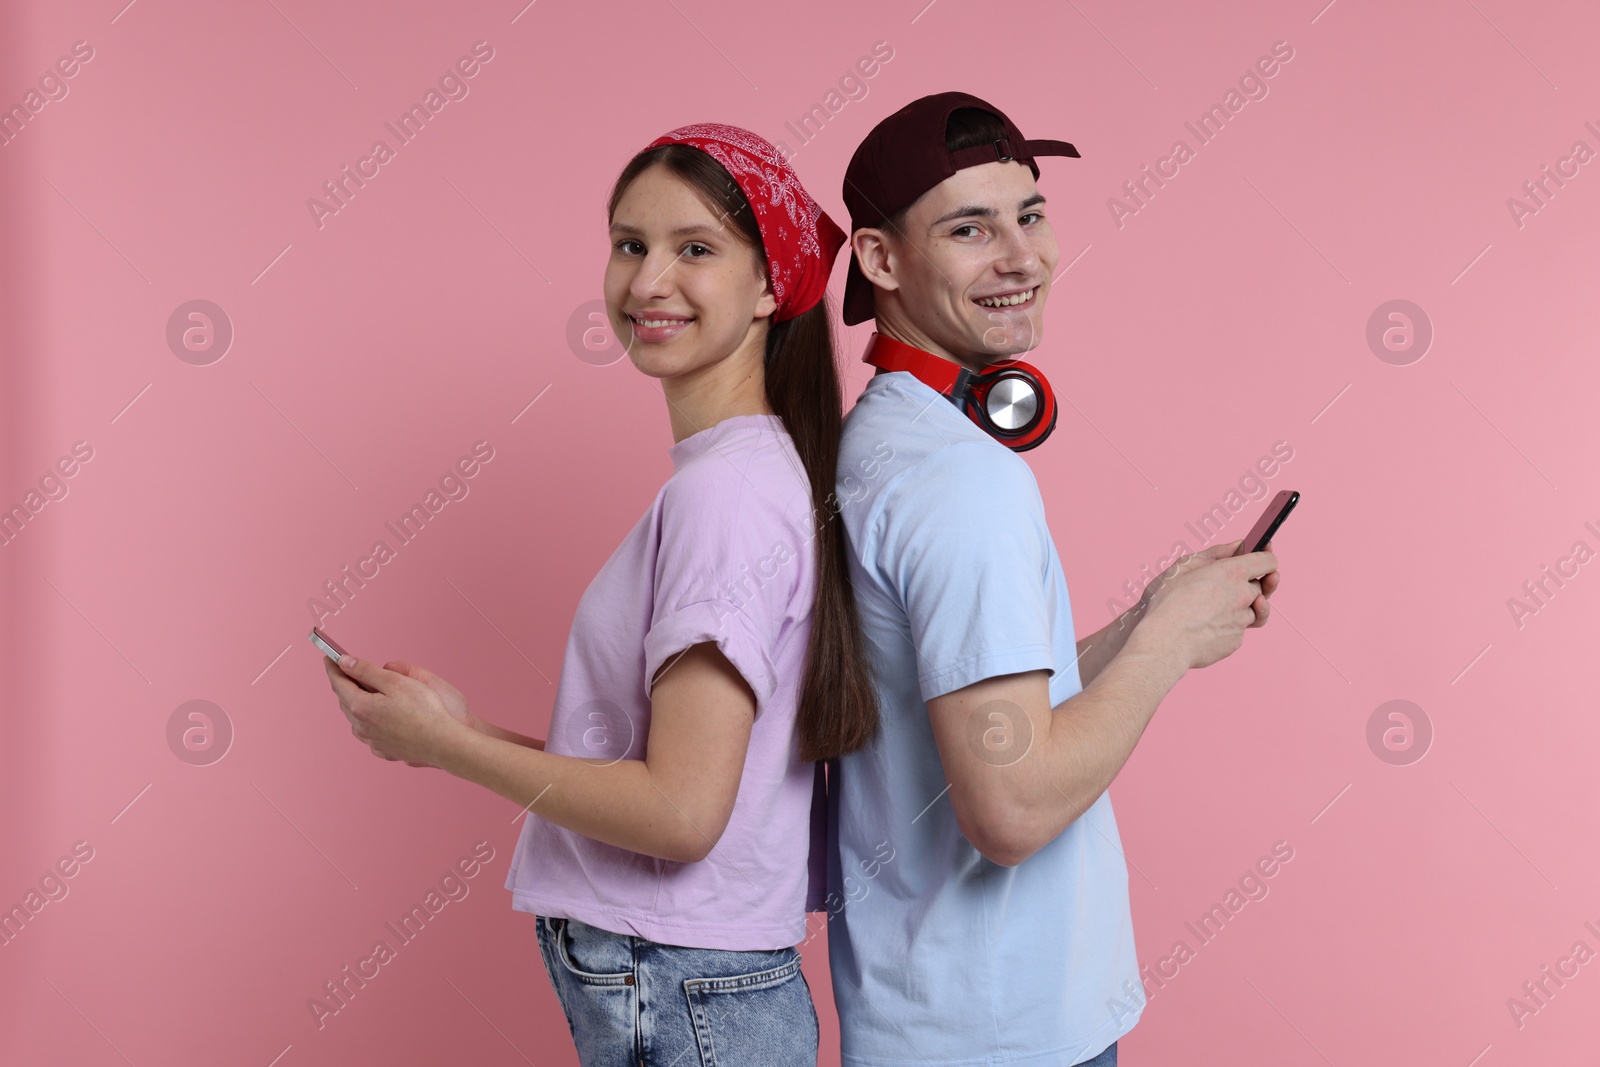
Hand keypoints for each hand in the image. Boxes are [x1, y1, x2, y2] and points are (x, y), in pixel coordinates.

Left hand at [323, 655, 471, 768]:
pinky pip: (370, 732)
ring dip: (358, 703)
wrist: (443, 743)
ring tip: (367, 691)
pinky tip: (382, 716)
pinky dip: (371, 720)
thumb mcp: (395, 682)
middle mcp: (361, 727)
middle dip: (346, 684)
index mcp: (360, 707)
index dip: (333, 667)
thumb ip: (366, 671)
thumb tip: (344, 662)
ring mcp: (372, 741)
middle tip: (349, 670)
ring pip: (357, 718)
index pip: (339, 683)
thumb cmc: (424, 710)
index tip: (329, 657)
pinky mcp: (384, 750)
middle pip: (346, 701)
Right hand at [1130, 539, 1279, 669]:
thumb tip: (1238, 545)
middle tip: (1223, 588)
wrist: (1164, 643)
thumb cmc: (1167, 603)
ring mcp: (1242, 621)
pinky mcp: (1235, 641)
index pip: (1268, 562)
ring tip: (1208, 610)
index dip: (1266, 559)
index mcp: (1232, 573)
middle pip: (1260, 588)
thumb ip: (1215, 553)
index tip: (1263, 558)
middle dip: (1246, 586)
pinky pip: (1236, 631)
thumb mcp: (1184, 566)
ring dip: (1235, 608)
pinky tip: (1202, 627)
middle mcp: (1244, 596)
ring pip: (1249, 611)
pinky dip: (1224, 628)